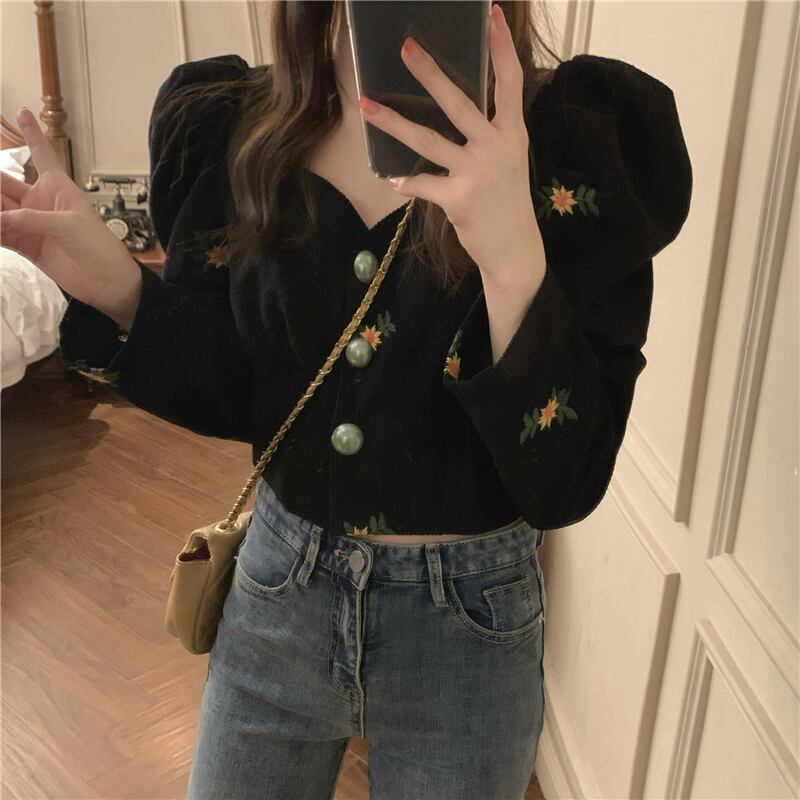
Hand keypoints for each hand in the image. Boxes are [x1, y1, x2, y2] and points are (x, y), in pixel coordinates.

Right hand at [0, 107, 141, 323]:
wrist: (108, 282)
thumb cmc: (99, 247)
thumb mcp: (69, 226)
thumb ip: (32, 220)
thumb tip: (0, 219)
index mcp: (57, 188)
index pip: (42, 154)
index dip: (33, 133)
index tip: (22, 110)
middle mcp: (40, 202)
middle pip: (4, 184)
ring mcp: (32, 224)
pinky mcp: (27, 246)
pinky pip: (1, 234)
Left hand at [358, 2, 545, 284]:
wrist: (514, 248)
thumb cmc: (506, 201)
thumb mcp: (509, 160)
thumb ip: (490, 132)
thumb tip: (457, 107)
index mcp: (512, 134)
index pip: (510, 82)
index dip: (501, 48)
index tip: (492, 15)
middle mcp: (497, 148)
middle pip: (460, 103)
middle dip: (431, 74)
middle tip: (406, 48)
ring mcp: (477, 173)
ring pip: (429, 141)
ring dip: (394, 123)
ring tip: (366, 105)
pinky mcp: (458, 199)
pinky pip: (422, 184)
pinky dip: (405, 182)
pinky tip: (391, 179)